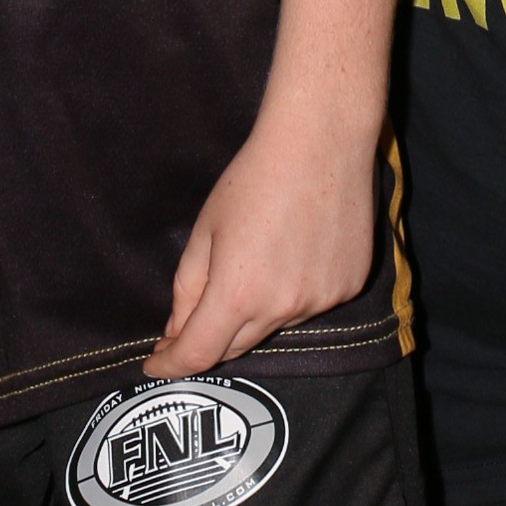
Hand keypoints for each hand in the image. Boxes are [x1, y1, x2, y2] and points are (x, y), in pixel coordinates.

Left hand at [143, 109, 377, 376]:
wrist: (322, 140)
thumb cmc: (254, 176)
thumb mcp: (206, 229)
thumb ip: (188, 287)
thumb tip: (177, 331)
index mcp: (238, 293)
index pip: (198, 354)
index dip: (172, 365)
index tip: (156, 364)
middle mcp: (282, 307)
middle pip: (237, 347)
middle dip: (211, 336)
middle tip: (199, 312)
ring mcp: (321, 300)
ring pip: (275, 325)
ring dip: (257, 311)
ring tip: (262, 256)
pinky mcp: (350, 286)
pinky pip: (312, 305)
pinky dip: (295, 293)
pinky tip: (298, 252)